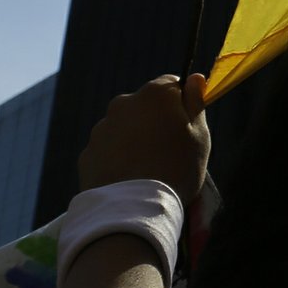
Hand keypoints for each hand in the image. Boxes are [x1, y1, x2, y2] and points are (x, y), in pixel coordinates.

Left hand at [77, 76, 208, 200]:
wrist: (134, 209)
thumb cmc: (176, 168)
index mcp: (154, 94)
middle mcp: (123, 103)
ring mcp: (101, 129)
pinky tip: (128, 181)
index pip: (171, 84)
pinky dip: (116, 161)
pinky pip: (107, 152)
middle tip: (167, 153)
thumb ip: (196, 103)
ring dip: (134, 142)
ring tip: (146, 172)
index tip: (186, 127)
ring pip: (124, 129)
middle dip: (154, 122)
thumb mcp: (200, 136)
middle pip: (144, 107)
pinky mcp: (87, 153)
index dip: (181, 105)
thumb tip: (195, 78)